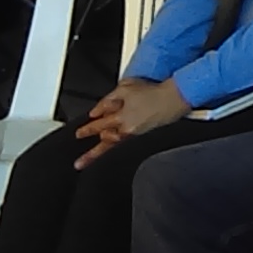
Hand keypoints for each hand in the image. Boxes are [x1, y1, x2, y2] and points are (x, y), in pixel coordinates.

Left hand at [73, 79, 188, 165]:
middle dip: (92, 153)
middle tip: (79, 164)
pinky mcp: (145, 136)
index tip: (78, 134)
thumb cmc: (152, 91)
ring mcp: (136, 134)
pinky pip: (126, 145)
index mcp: (121, 116)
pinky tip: (114, 151)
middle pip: (106, 142)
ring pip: (115, 146)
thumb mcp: (126, 88)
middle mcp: (127, 128)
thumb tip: (96, 111)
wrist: (174, 98)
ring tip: (89, 164)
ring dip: (102, 155)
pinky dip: (117, 150)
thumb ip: (108, 100)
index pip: (99, 124)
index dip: (87, 130)